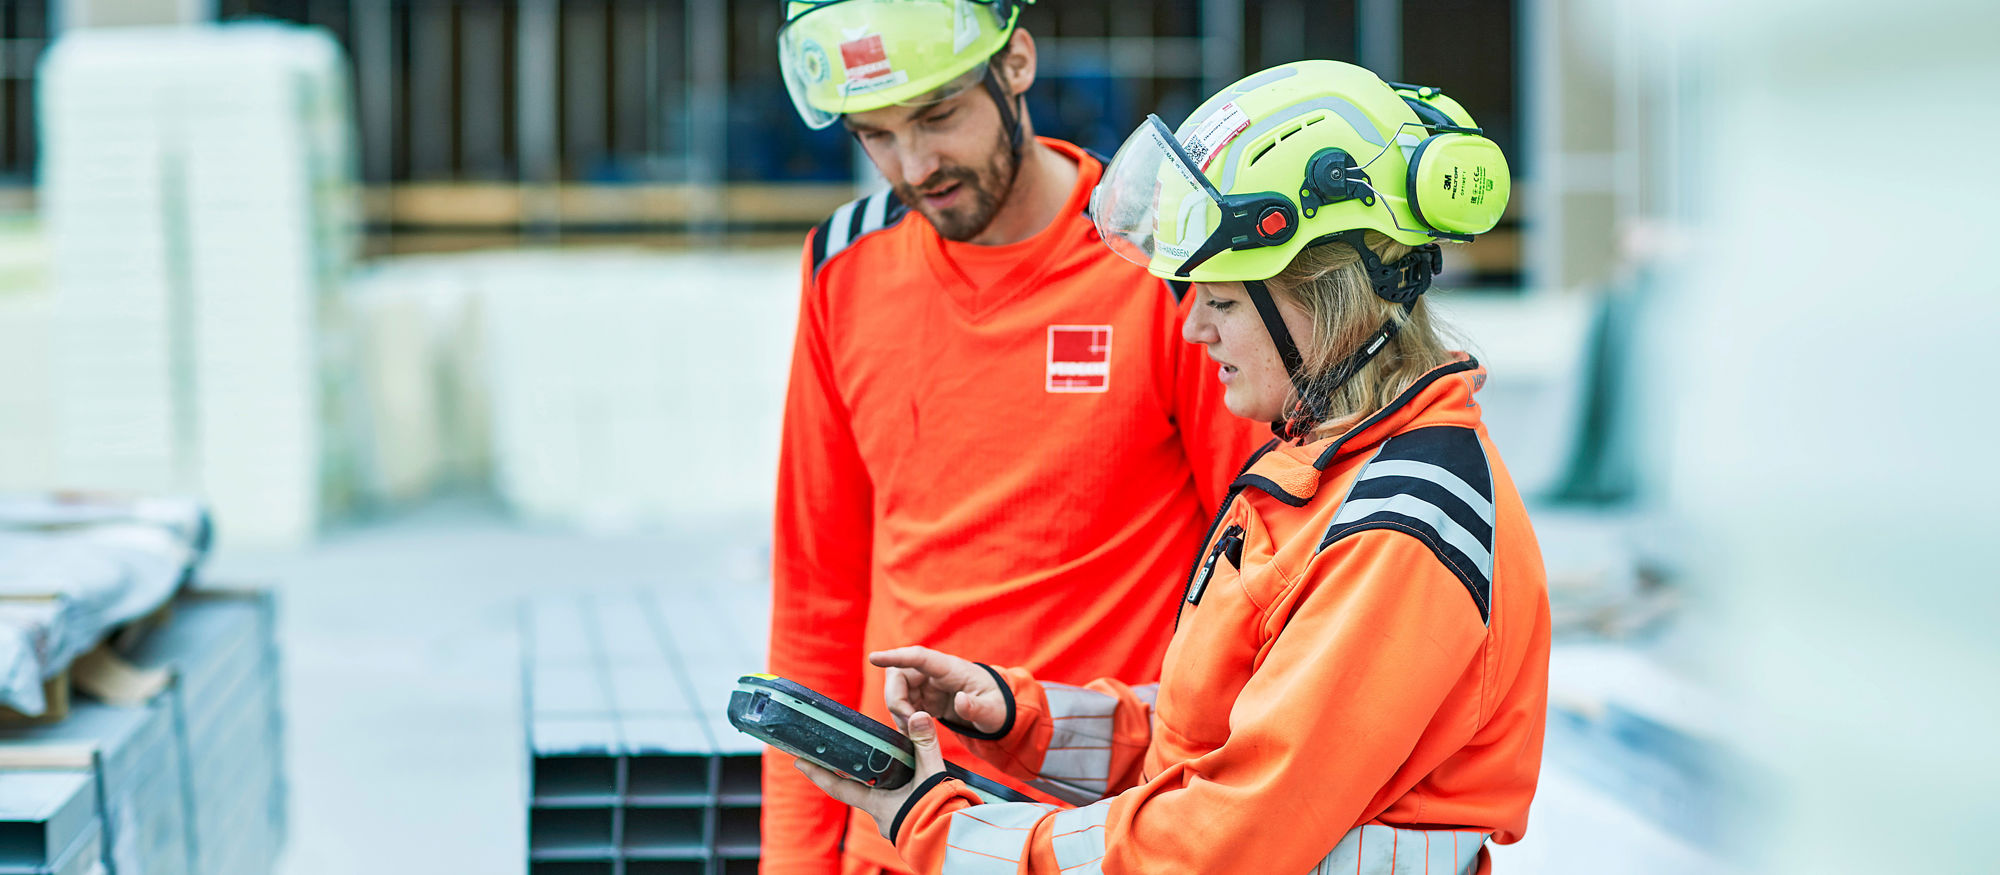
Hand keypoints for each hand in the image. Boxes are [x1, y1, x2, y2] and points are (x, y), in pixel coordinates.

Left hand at [795, 710, 947, 839]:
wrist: (959, 843)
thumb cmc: (940, 815)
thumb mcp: (932, 775)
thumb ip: (925, 745)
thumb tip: (919, 715)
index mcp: (878, 805)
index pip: (840, 788)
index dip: (818, 774)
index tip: (799, 762)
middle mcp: (882, 817)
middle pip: (861, 790)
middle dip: (853, 774)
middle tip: (842, 754)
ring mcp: (895, 824)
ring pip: (882, 799)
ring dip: (882, 784)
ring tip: (887, 765)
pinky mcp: (910, 827)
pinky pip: (898, 806)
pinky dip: (899, 793)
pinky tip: (910, 785)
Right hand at [871, 646, 1007, 734]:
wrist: (996, 712)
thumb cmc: (998, 706)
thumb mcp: (993, 712)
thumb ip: (977, 708)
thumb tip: (961, 701)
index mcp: (951, 669)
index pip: (919, 657)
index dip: (895, 656)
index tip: (874, 658)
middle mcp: (934, 673)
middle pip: (899, 675)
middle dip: (896, 700)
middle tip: (910, 726)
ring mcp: (927, 684)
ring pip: (897, 691)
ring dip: (899, 713)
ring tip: (915, 734)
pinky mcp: (924, 698)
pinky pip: (903, 704)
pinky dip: (904, 720)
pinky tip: (915, 734)